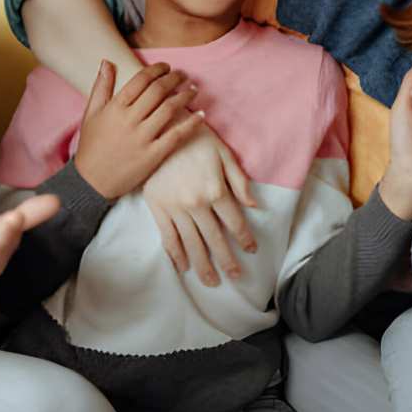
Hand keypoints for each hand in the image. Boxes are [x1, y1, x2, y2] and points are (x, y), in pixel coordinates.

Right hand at [74, 60, 204, 199]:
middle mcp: (129, 120)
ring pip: (169, 110)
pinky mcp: (153, 155)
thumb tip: (107, 61)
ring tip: (193, 89)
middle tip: (183, 75)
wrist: (91, 181)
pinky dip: (191, 123)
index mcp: (115, 108)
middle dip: (174, 79)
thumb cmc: (91, 146)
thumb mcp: (91, 113)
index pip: (140, 80)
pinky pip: (176, 135)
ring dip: (185, 96)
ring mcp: (142, 138)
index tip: (166, 66)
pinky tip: (201, 114)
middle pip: (158, 91)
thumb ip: (101, 86)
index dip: (156, 70)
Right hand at [142, 124, 257, 286]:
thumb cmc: (196, 138)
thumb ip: (239, 181)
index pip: (234, 223)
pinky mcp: (157, 208)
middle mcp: (197, 204)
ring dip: (203, 266)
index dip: (244, 239)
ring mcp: (175, 209)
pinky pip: (168, 237)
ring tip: (212, 282)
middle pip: (215, 240)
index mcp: (216, 191)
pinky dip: (176, 255)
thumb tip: (254, 205)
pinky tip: (183, 267)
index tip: (251, 250)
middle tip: (236, 277)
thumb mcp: (224, 153)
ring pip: (192, 244)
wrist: (159, 129)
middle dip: (227, 262)